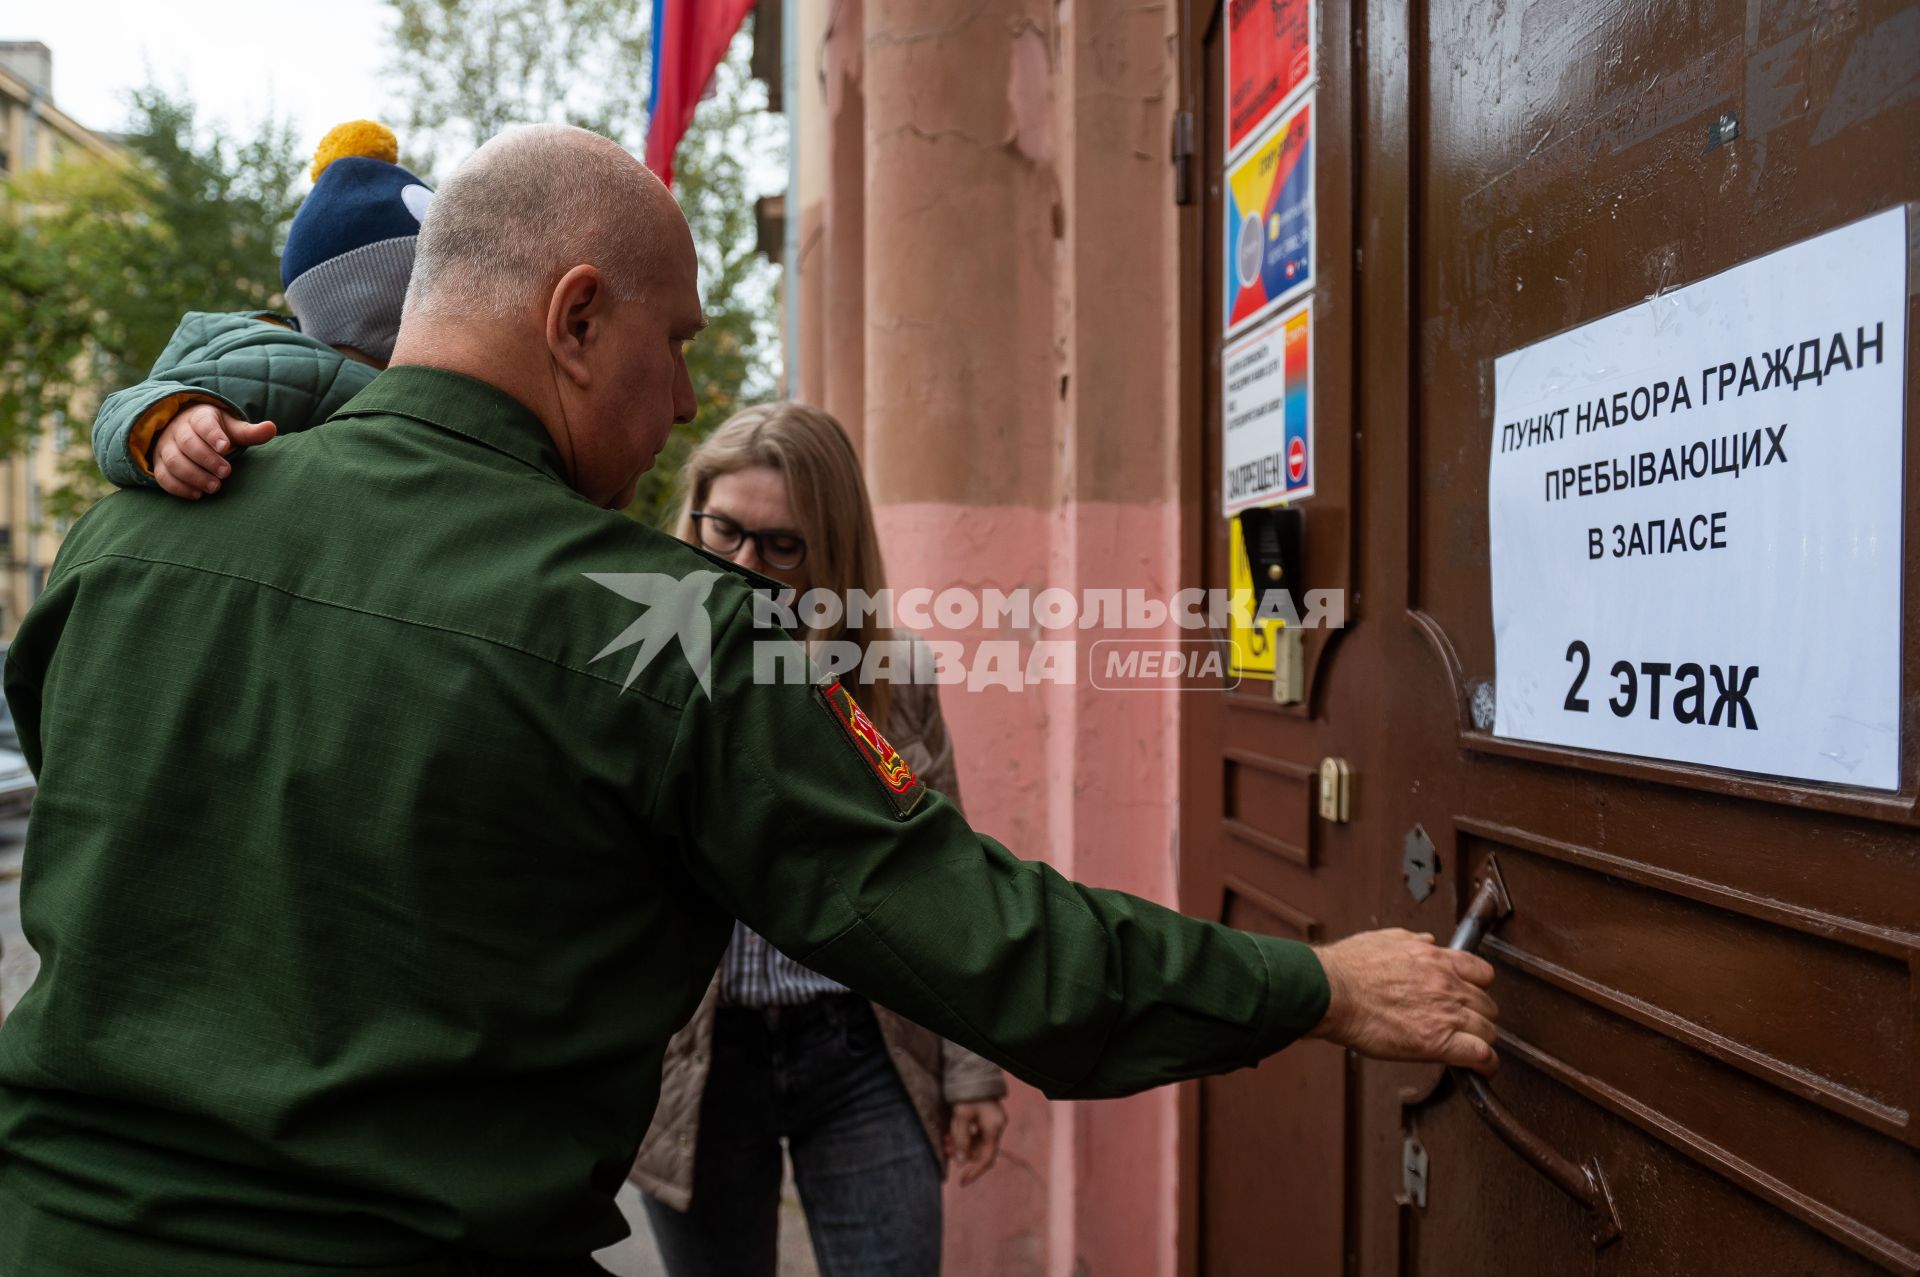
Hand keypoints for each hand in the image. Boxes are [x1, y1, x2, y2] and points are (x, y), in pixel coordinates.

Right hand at [150, 404, 276, 498]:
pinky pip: (163, 475)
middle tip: (226, 473)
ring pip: (173, 460)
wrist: (186, 431)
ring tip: (214, 487)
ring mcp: (166, 446)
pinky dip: (178, 487)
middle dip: (206, 459)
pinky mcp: (159, 463)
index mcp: (199, 417)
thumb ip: (250, 432)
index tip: (226, 447)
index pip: (203, 423)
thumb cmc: (216, 432)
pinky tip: (197, 494)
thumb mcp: (232, 429)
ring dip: (193, 475)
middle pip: (187, 443)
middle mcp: (178, 430)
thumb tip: (271, 428)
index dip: (213, 435)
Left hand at [945, 1100, 1006, 1185]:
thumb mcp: (961, 1117)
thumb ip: (961, 1140)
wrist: (973, 1073)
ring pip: (977, 1142)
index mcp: (994, 1129)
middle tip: (946, 1150)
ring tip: (946, 1140)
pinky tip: (952, 1133)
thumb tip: (960, 1162)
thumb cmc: (967, 1095)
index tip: (961, 1182)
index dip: (975, 1173)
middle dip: (963, 1154)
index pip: (987, 1159)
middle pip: (981, 1151)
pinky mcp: (986, 1117)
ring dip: (962, 1145)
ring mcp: (992, 1122)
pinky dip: (964, 1136)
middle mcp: (996, 1127)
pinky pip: (976, 1133)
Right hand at [1307, 928, 1499, 1073]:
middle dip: (1479, 1015)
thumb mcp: (1384, 940)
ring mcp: (1445, 1013)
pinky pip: (1480, 1055)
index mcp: (1436, 958)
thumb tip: (1428, 941)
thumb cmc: (1348, 968)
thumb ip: (1412, 941)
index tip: (1472, 996)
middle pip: (1487, 1004)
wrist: (1331, 992)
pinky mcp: (1437, 1042)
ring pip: (1489, 1031)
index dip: (1478, 988)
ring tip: (1473, 1048)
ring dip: (1482, 1040)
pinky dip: (1486, 1064)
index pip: (1482, 973)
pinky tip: (1482, 1069)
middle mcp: (1447, 984)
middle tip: (1466, 1025)